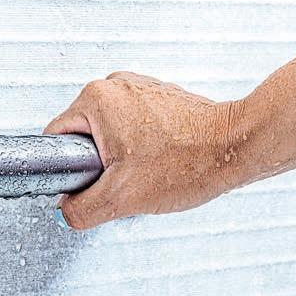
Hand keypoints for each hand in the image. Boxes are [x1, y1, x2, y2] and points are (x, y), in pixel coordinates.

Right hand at [44, 72, 241, 229]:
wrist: (238, 147)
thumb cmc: (190, 162)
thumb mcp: (122, 197)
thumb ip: (81, 209)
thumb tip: (65, 211)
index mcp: (95, 98)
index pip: (56, 137)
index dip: (69, 167)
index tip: (94, 179)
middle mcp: (114, 84)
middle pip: (83, 135)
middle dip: (100, 162)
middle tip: (127, 177)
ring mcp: (137, 87)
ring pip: (108, 132)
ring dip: (121, 155)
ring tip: (149, 166)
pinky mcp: (156, 95)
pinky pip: (131, 125)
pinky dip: (141, 145)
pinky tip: (161, 158)